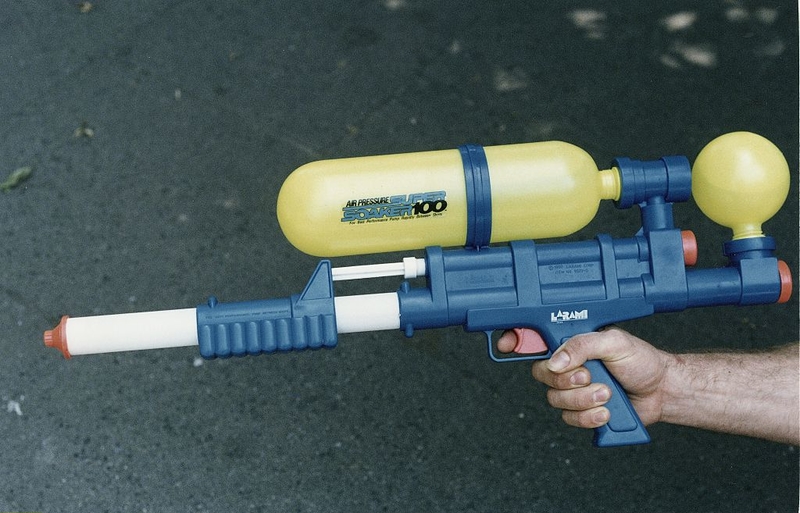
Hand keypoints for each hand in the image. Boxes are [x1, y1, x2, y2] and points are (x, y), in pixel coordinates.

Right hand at [498, 327, 673, 428]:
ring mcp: (573, 391)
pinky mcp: (582, 413)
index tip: (506, 344)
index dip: (516, 341)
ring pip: (555, 401)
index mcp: (570, 345)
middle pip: (541, 375)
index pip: (535, 340)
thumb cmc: (640, 360)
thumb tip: (556, 360)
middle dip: (566, 380)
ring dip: (583, 400)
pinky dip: (588, 417)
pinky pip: (570, 420)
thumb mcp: (614, 341)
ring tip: (607, 394)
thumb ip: (583, 345)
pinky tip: (605, 411)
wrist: (662, 390)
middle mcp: (567, 367)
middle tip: (590, 376)